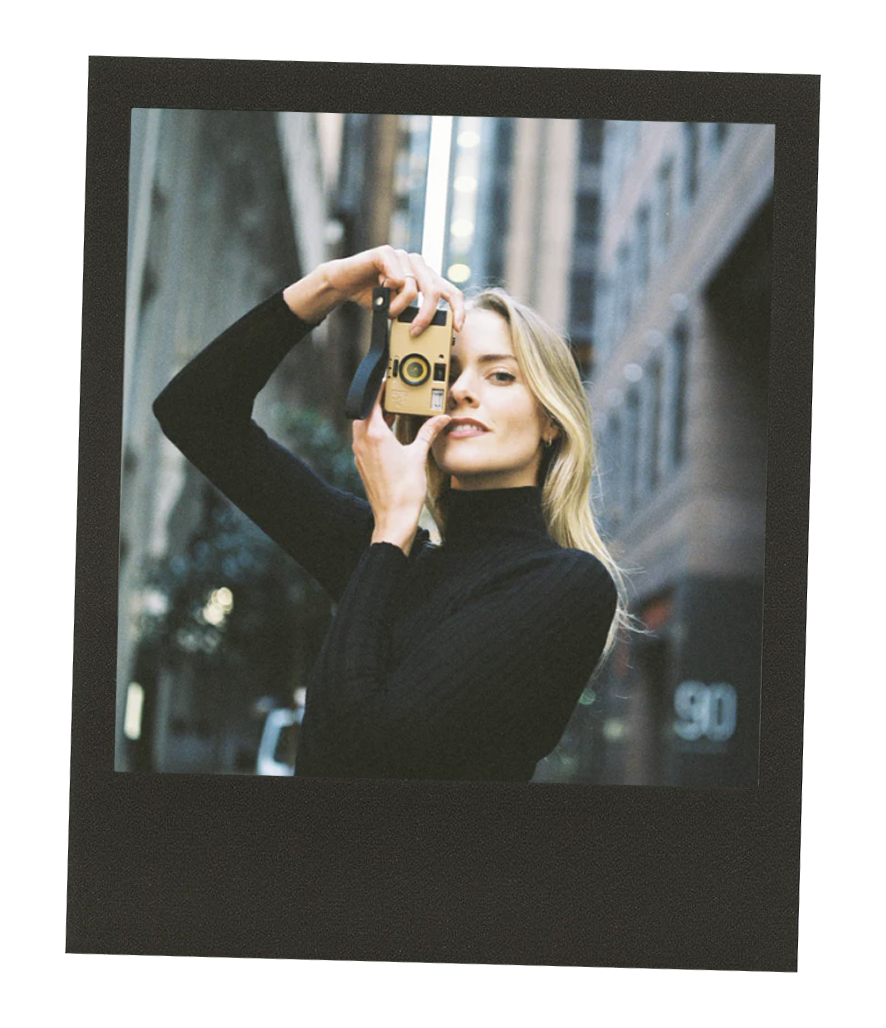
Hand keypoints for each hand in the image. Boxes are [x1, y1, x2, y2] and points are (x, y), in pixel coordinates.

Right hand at [283, 246, 465, 332]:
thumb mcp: (398, 311)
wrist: (344, 284)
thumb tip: (427, 334)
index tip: (458, 327)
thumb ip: (414, 316)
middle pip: (434, 292)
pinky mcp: (387, 253)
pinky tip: (378, 289)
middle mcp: (418, 264)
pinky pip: (397, 278)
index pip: (450, 291)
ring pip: (413, 289)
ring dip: (399, 307)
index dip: (458, 309)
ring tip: (387, 309)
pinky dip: (388, 292)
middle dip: (425, 316)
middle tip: (415, 331)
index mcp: (426, 277)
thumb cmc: (372, 297)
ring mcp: (404, 256)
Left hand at [352, 385, 450, 554]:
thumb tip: (441, 419)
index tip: (386, 381)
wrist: (394, 517)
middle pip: (364, 413)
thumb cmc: (405, 490)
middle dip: (376, 403)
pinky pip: (364, 441)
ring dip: (374, 418)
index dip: (379, 390)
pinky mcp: (362, 465)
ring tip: (391, 413)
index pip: (372, 403)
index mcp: (375, 436)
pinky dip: (373, 432)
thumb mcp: (419, 455)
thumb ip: (428, 432)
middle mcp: (363, 443)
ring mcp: (360, 455)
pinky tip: (388, 436)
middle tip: (390, 396)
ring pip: (362, 427)